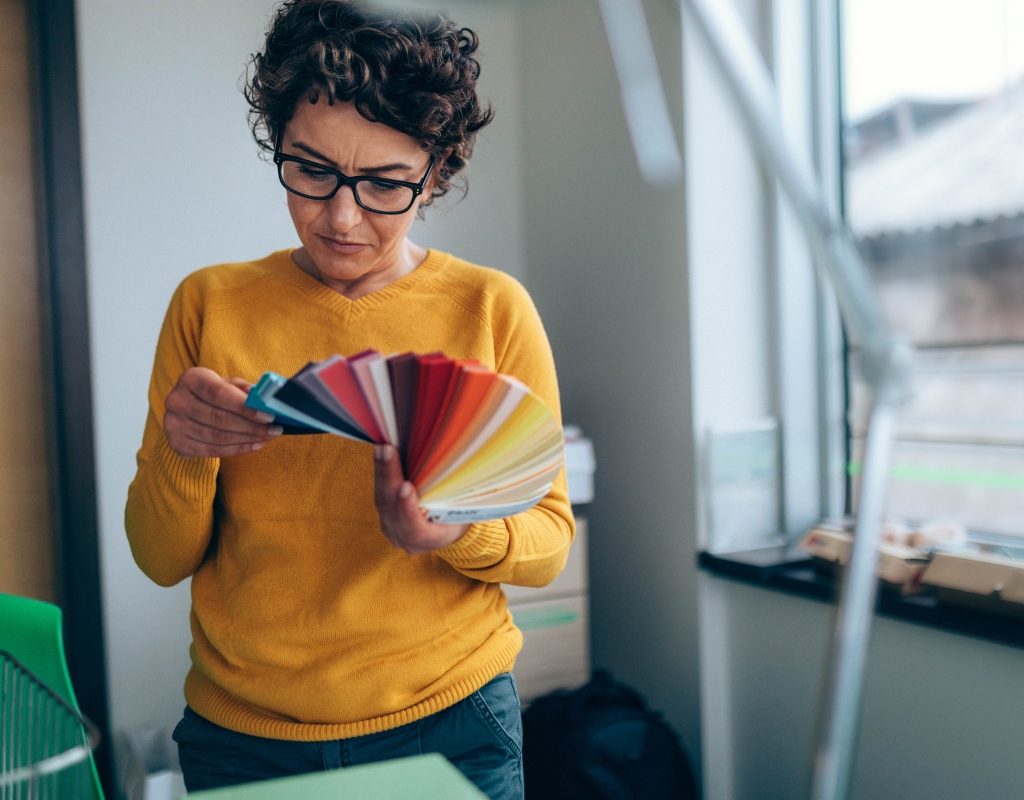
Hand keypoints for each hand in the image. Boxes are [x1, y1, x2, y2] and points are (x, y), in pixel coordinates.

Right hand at [163, 367, 281, 456]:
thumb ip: (245, 389)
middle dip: (251, 426)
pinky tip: (254, 445)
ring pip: (217, 437)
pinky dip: (236, 449)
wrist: (188, 410)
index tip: (268, 416)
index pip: (219, 394)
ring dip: (247, 439)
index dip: (245, 407)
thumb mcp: (228, 384)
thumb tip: (263, 398)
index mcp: (191, 379)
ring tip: (267, 438)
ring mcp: (174, 424)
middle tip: (275, 430)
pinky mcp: (177, 443)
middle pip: (219, 418)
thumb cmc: (214, 394)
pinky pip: (212, 450)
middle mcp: (176, 400)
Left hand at [373, 445, 468, 553]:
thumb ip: (453, 498)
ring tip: (382, 448)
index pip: (414, 528)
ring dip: (382, 472)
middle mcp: (405, 538)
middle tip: (387, 452)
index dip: (408, 508)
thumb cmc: (459, 518)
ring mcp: (392, 528)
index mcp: (428, 541)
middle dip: (389, 478)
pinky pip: (381, 495)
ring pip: (382, 500)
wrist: (446, 531)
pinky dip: (381, 474)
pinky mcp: (385, 515)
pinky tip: (380, 454)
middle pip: (392, 510)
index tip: (406, 488)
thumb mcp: (461, 512)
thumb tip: (461, 470)